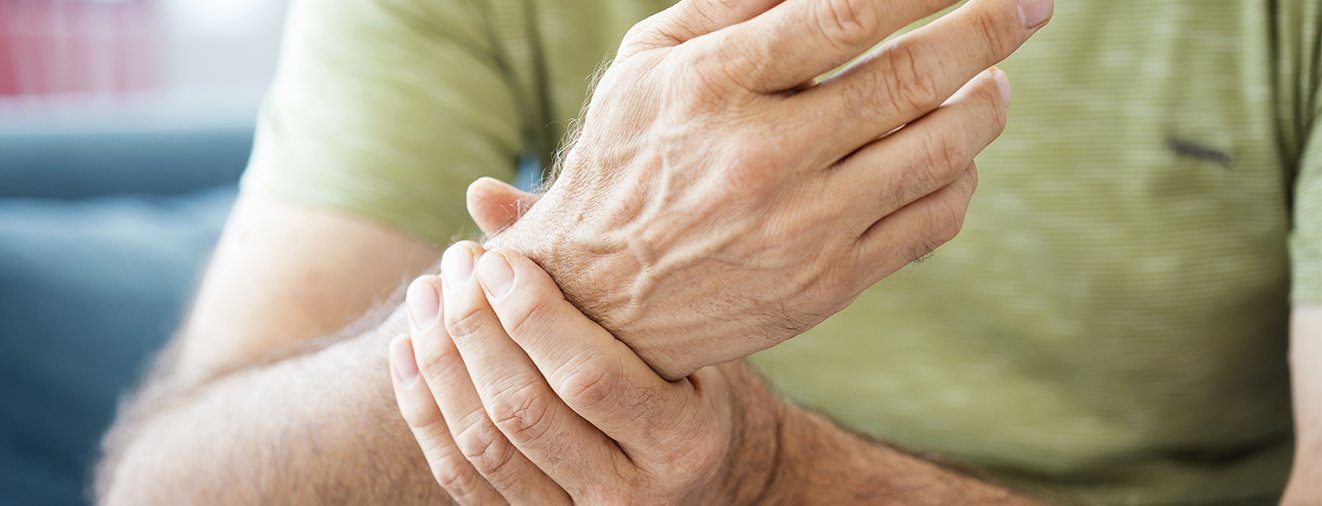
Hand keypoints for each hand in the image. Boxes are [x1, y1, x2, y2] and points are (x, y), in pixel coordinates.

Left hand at [389, 242, 782, 503]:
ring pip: (485, 446)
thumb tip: (482, 195)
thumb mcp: (672, 331)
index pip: (589, 379)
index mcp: (681, 440)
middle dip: (475, 329)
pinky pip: (460, 477)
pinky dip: (424, 410)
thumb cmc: (686, 380)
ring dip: (442, 362)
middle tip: (456, 263)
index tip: (495, 258)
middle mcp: (631, 493)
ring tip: (425, 294)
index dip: (531, 317)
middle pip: (525, 411)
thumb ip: (589, 262)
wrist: (702, 476)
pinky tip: (408, 348)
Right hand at [488, 0, 1052, 378]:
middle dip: (991, 29)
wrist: (598, 305)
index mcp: (711, 86)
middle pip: (913, 79)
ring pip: (939, 153)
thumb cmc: (627, 161)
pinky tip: (954, 158)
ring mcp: (801, 228)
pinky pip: (932, 222)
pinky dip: (962, 179)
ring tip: (995, 82)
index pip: (845, 14)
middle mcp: (761, 157)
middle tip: (1030, 5)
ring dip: (988, 105)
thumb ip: (730, 2)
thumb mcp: (647, 63)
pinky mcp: (828, 285)